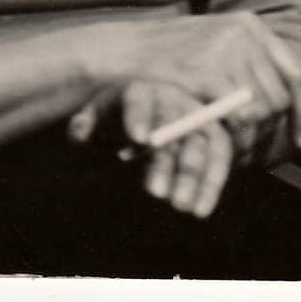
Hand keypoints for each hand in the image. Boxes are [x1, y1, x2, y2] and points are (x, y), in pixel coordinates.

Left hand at [68, 81, 232, 218]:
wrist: (136, 132)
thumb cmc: (109, 126)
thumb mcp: (92, 125)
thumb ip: (83, 127)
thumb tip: (80, 132)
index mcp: (138, 91)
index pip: (138, 99)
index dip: (139, 117)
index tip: (138, 141)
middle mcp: (173, 99)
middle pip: (174, 125)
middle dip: (165, 160)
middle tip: (154, 194)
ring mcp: (197, 118)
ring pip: (203, 143)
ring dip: (195, 176)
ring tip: (181, 208)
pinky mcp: (215, 139)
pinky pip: (220, 159)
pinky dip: (213, 184)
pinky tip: (201, 210)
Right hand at [92, 13, 300, 151]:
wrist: (120, 53)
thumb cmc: (165, 57)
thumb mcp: (210, 46)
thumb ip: (244, 61)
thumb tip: (287, 97)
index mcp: (249, 25)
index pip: (295, 72)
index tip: (299, 138)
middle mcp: (243, 33)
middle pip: (281, 95)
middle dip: (275, 130)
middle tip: (262, 153)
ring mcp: (226, 51)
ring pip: (264, 110)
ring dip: (257, 139)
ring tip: (242, 155)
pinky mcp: (207, 72)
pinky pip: (241, 118)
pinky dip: (239, 140)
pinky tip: (228, 151)